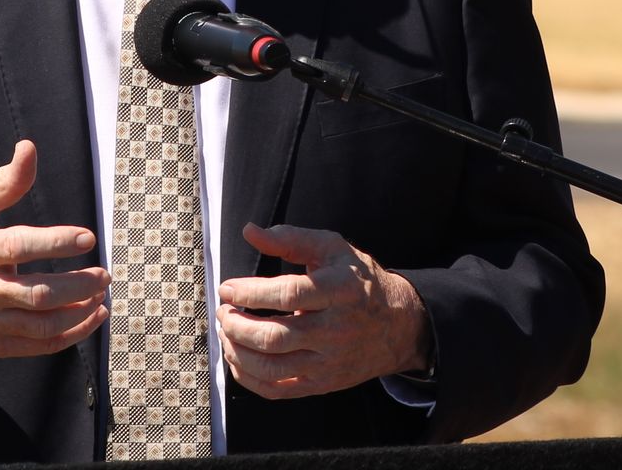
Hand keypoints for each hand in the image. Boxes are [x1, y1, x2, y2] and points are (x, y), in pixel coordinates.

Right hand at [0, 140, 108, 361]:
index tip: (88, 238)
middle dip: (78, 285)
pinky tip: (89, 319)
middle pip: (36, 293)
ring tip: (101, 297)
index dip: (56, 242)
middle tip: (104, 274)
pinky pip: (35, 346)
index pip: (19, 247)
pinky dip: (67, 337)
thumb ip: (3, 183)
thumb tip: (29, 150)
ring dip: (79, 314)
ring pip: (40, 325)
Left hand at [216, 223, 431, 398]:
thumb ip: (290, 239)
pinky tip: (236, 357)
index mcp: (340, 291)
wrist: (398, 325)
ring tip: (226, 331)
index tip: (227, 288)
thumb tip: (250, 232)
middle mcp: (336, 330)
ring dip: (236, 351)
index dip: (251, 293)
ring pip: (271, 367)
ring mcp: (329, 362)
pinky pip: (277, 389)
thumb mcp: (332, 249)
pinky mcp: (322, 384)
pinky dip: (248, 377)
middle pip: (275, 337)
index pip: (288, 294)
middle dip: (237, 325)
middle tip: (224, 311)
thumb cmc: (358, 281)